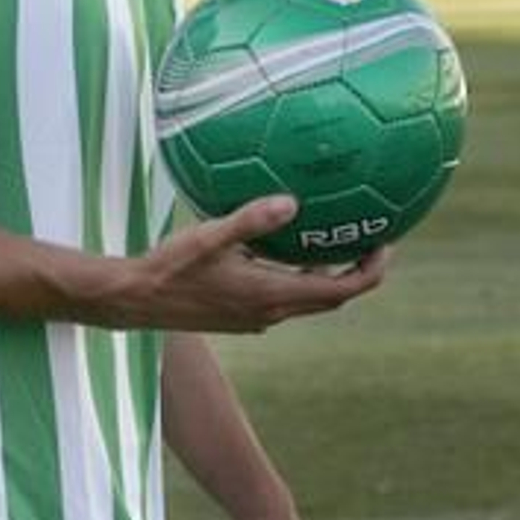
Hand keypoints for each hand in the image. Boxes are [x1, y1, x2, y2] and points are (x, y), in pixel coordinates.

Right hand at [116, 196, 388, 332]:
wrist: (134, 300)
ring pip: (304, 298)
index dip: (371, 270)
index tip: (385, 242)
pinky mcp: (238, 315)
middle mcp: (270, 313)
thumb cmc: (169, 268)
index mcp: (272, 296)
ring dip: (322, 275)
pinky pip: (279, 296)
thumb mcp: (209, 237)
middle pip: (330, 298)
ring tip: (326, 239)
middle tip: (367, 239)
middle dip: (355, 271)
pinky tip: (275, 248)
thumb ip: (251, 220)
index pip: (342, 290)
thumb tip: (292, 201)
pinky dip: (293, 276)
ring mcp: (253, 318)